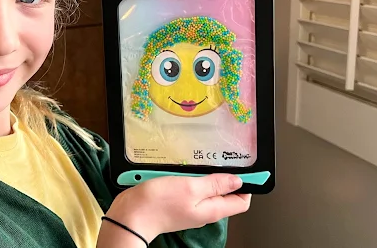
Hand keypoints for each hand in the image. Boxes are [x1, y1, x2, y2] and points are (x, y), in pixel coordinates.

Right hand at [98, 174, 250, 245]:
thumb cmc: (159, 203)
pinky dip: (187, 177)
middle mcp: (203, 210)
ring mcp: (189, 206)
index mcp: (212, 209)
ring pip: (204, 188)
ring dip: (202, 174)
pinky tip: (179, 169)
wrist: (130, 215)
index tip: (246, 168)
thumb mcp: (191, 188)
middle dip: (222, 176)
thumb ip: (215, 184)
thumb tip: (238, 181)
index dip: (246, 184)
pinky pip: (188, 187)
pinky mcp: (175, 201)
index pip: (241, 201)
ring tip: (195, 162)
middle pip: (223, 193)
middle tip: (216, 159)